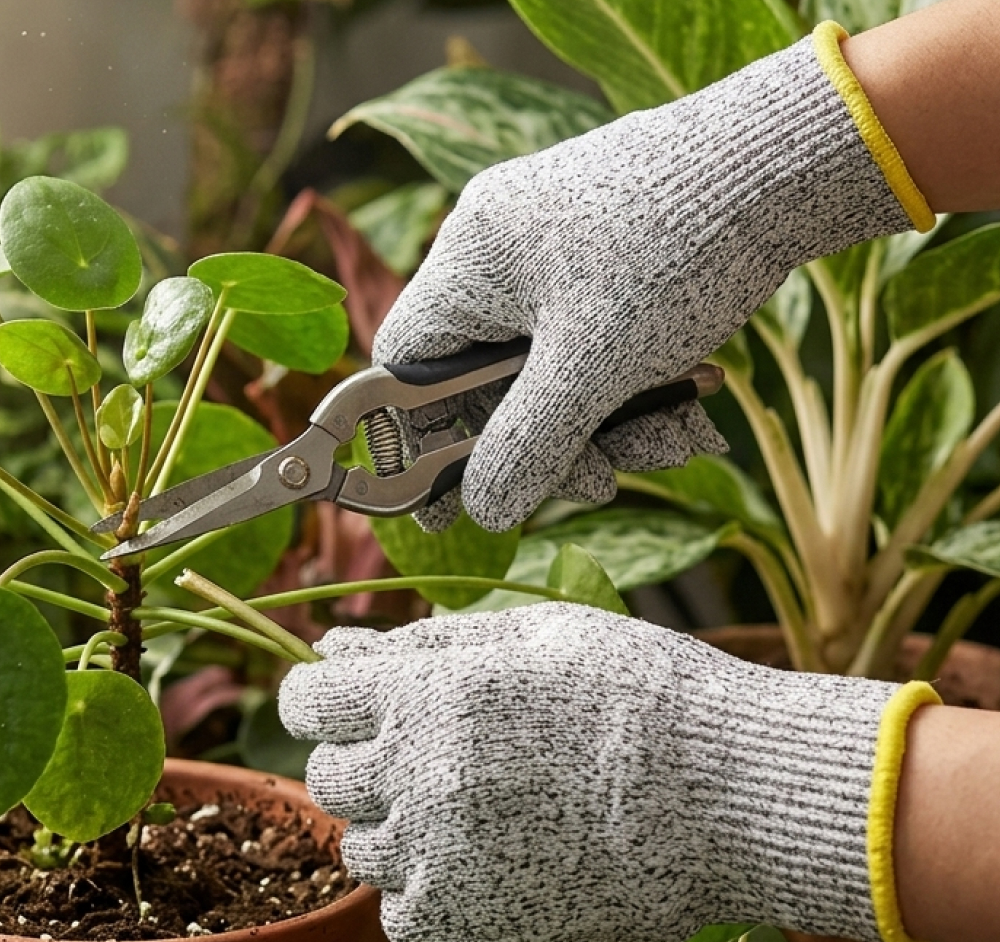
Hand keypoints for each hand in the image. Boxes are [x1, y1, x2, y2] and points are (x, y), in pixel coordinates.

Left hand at [279, 603, 903, 941]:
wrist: (732, 789)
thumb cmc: (642, 691)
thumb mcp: (537, 633)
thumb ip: (426, 642)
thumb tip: (338, 646)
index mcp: (432, 692)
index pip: (308, 699)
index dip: (326, 694)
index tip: (354, 697)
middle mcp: (422, 775)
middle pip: (328, 773)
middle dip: (367, 751)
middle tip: (434, 743)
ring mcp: (444, 855)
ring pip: (362, 844)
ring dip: (399, 819)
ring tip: (476, 799)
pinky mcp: (476, 920)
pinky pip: (401, 910)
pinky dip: (426, 884)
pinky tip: (483, 854)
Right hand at [374, 29, 917, 532]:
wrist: (784, 165)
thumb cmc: (674, 251)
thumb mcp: (593, 367)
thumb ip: (527, 446)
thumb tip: (485, 511)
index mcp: (470, 263)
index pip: (407, 366)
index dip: (423, 440)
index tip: (450, 500)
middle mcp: (502, 255)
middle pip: (493, 385)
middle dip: (555, 442)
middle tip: (603, 480)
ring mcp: (557, 257)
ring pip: (556, 376)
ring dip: (611, 426)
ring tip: (676, 439)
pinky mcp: (607, 264)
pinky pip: (598, 349)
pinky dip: (637, 388)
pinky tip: (691, 402)